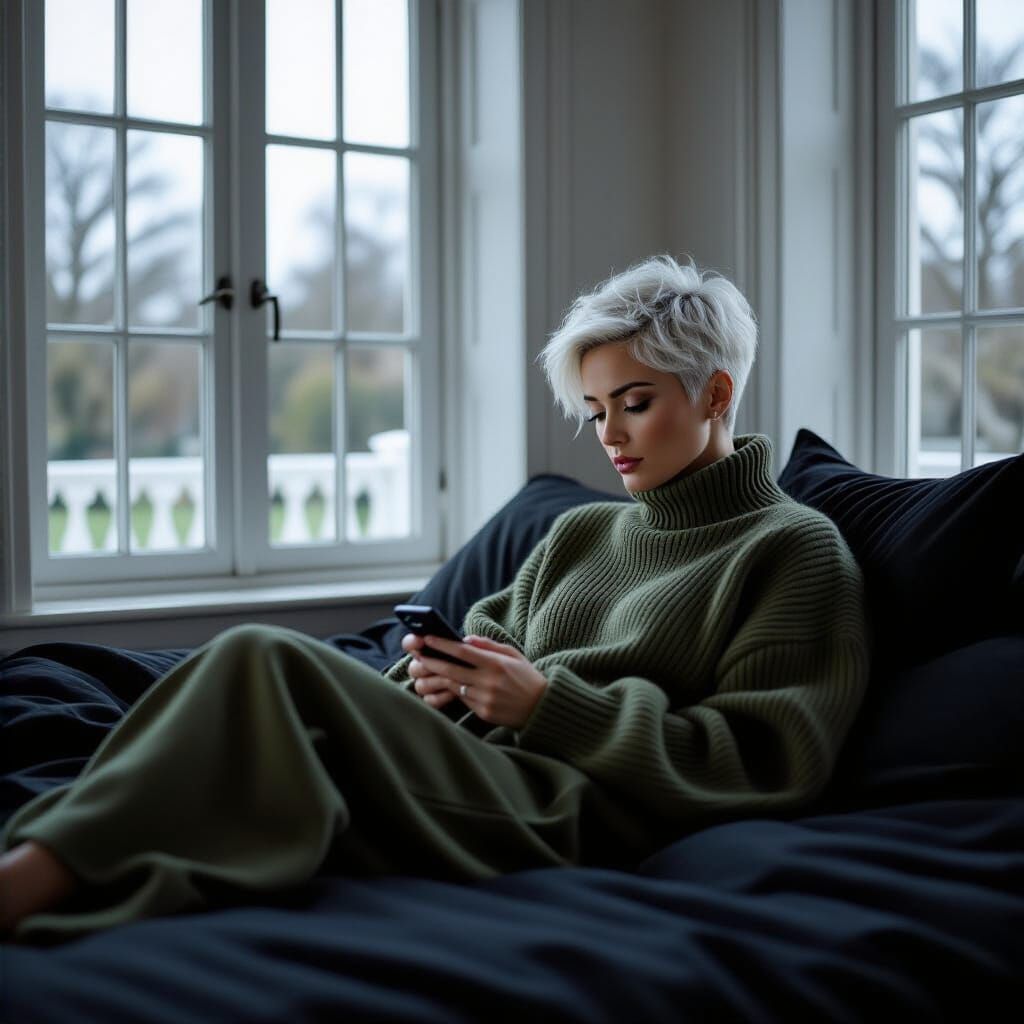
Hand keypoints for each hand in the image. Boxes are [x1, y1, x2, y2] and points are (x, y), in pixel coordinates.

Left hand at [402, 633, 547, 728]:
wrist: (541, 707)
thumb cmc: (527, 677)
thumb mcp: (513, 655)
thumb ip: (489, 645)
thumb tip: (466, 639)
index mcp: (497, 664)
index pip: (463, 652)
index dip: (442, 644)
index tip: (428, 638)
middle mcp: (489, 682)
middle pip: (452, 670)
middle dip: (432, 661)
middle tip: (419, 655)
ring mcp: (485, 699)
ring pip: (454, 686)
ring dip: (439, 677)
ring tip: (428, 669)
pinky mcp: (483, 712)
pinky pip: (463, 699)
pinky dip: (456, 690)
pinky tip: (449, 683)